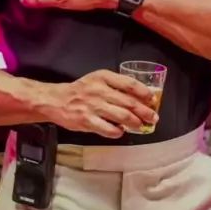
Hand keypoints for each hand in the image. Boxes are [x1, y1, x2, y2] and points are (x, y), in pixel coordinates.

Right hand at [44, 70, 158, 138]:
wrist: (57, 100)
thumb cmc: (81, 90)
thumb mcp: (98, 79)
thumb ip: (115, 85)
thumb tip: (139, 97)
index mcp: (103, 77)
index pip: (129, 83)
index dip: (144, 93)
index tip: (152, 99)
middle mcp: (99, 90)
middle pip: (129, 102)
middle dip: (144, 111)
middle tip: (153, 118)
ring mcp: (93, 106)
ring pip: (122, 116)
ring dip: (135, 123)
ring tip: (141, 126)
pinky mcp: (87, 121)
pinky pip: (108, 129)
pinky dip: (118, 132)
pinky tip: (121, 132)